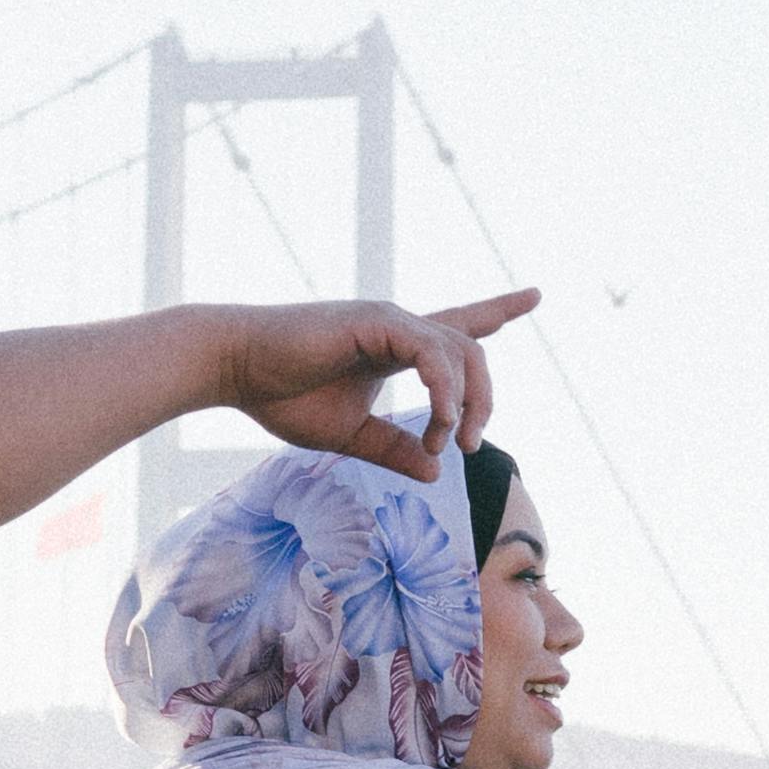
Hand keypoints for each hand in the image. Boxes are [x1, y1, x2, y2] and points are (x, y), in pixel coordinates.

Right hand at [213, 291, 536, 480]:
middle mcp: (398, 327)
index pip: (457, 326)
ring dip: (465, 402)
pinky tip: (439, 423)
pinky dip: (443, 389)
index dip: (498, 311)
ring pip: (459, 351)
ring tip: (449, 440)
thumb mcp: (349, 436)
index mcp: (394, 347)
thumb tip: (435, 473)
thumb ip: (392, 450)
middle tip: (471, 443)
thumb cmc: (280, 396)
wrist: (234, 370)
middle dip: (484, 397)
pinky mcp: (376, 322)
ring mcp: (389, 320)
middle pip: (471, 348)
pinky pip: (431, 352)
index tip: (534, 295)